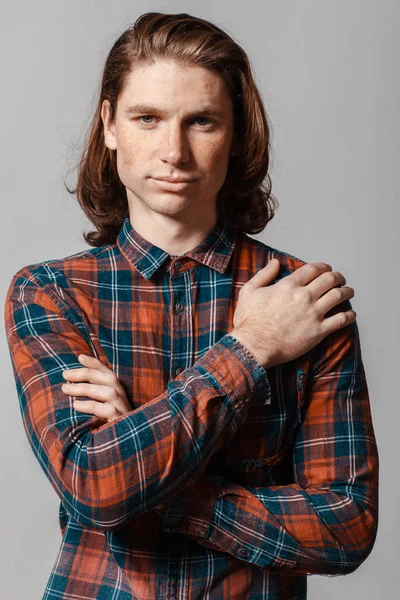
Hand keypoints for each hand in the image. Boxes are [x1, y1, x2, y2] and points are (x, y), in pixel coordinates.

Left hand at [61, 354, 130, 422]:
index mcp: (118, 391)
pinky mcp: (121, 421)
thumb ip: (91, 396)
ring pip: (108, 391)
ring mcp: (123, 409)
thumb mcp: (98, 409)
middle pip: (108, 378)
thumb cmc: (107, 428)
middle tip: (65, 374)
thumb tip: (70, 384)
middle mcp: (123, 397)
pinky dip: (90, 405)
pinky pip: (107, 409)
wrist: (123, 449)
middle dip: (85, 373)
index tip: (79, 357)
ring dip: (85, 388)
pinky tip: (76, 405)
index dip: (95, 363)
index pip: (107, 372)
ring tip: (65, 388)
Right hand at [231, 259, 355, 368]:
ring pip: (338, 296)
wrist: (253, 346)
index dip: (323, 266)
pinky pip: (341, 320)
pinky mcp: (318, 332)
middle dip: (338, 277)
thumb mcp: (249, 291)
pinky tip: (351, 314)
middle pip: (330, 279)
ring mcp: (313, 314)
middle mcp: (304, 296)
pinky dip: (349, 315)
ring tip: (348, 292)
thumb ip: (263, 274)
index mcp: (288, 285)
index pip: (313, 269)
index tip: (326, 269)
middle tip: (340, 279)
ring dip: (347, 292)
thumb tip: (275, 262)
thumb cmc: (249, 321)